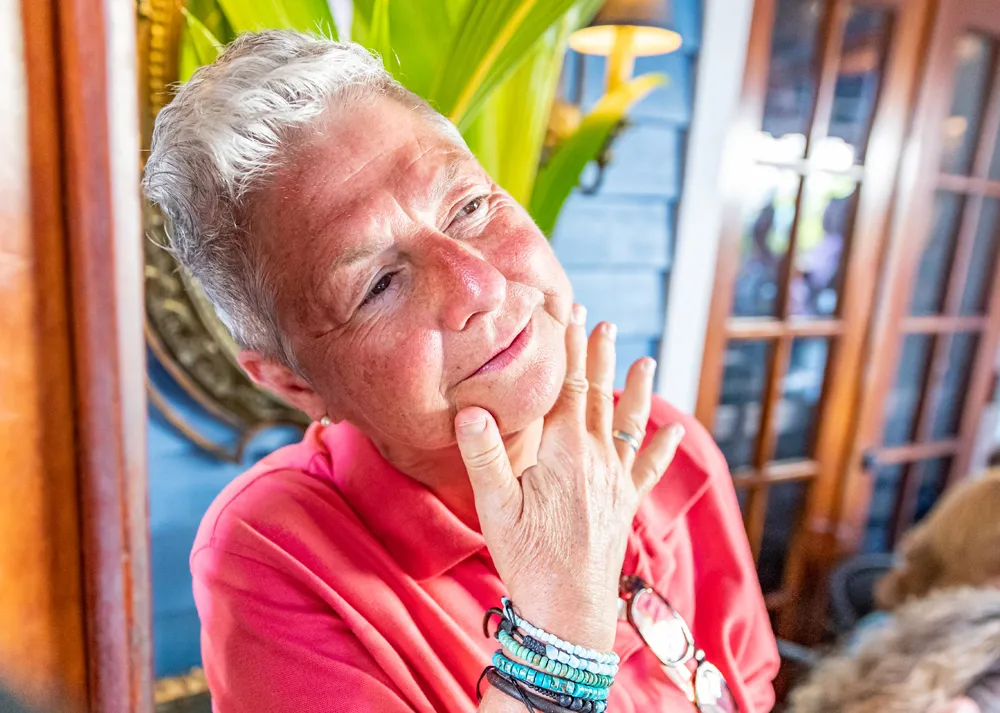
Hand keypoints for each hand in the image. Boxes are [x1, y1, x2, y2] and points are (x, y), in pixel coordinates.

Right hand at [454, 304, 684, 650]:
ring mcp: (614, 481)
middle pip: (597, 395)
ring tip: (645, 361)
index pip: (566, 386)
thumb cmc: (528, 559)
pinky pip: (646, 469)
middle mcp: (595, 458)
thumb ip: (485, 455)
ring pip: (627, 425)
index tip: (568, 314)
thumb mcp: (495, 508)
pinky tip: (672, 433)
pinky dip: (661, 449)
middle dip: (598, 356)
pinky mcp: (624, 505)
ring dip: (634, 391)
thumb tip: (471, 409)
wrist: (569, 610)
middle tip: (601, 322)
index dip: (567, 348)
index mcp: (563, 451)